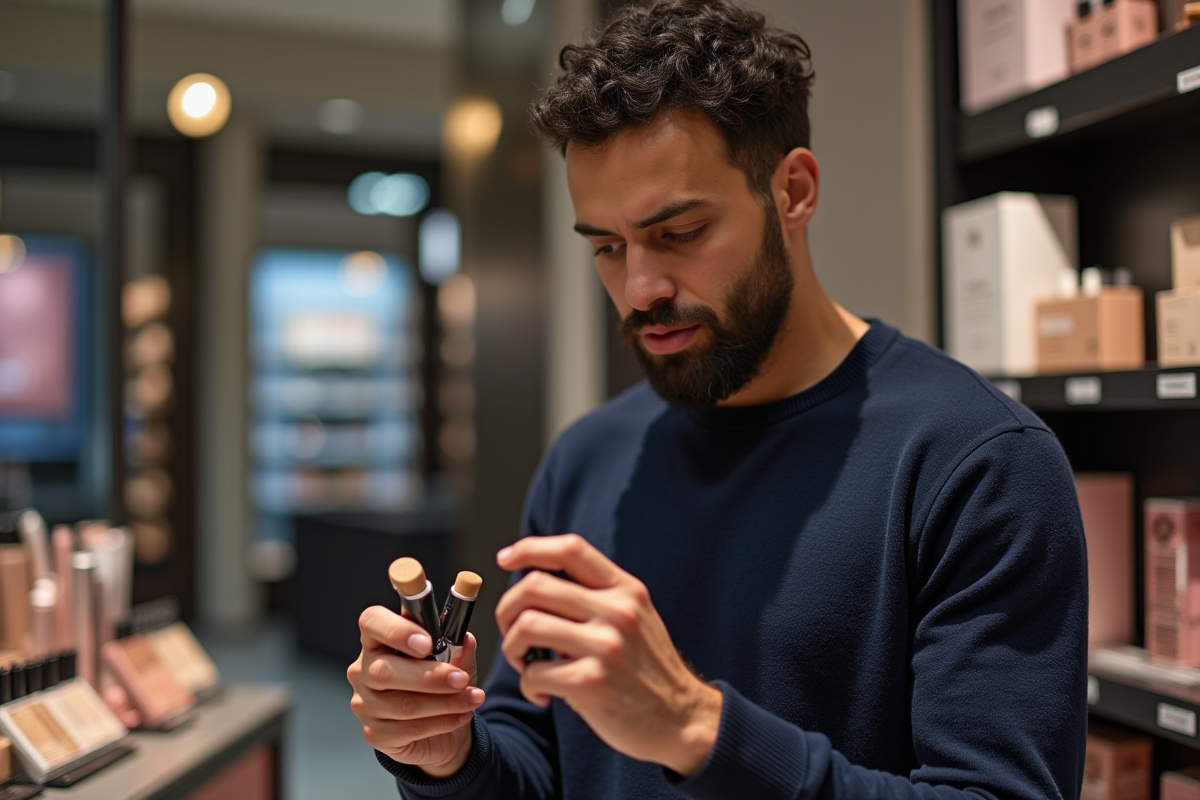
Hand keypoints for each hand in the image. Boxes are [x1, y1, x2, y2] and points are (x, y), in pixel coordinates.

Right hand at [348, 606, 484, 777]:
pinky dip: (442, 722)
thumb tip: (466, 639)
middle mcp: (363, 670)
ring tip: (472, 698)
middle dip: (430, 676)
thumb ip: (458, 647)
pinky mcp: (375, 734)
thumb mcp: (454, 660)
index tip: (427, 643)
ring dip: (445, 702)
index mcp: (377, 640)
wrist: (440, 730)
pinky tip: (461, 715)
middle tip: (461, 679)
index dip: (396, 630)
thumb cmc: (440, 685)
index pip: (371, 622)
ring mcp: (365, 705)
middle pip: (384, 670)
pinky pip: (409, 729)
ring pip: (402, 704)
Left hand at [495, 534, 721, 776]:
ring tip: (526, 664)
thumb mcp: (636, 617)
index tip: (505, 559)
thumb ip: (597, 596)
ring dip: (513, 647)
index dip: (529, 548)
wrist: (682, 719)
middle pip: (535, 585)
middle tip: (513, 632)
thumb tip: (535, 580)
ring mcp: (605, 646)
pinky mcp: (590, 683)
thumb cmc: (646, 669)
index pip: (570, 549)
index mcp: (625, 590)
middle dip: (508, 609)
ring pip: (526, 625)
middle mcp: (617, 611)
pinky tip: (543, 694)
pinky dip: (528, 686)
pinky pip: (533, 673)